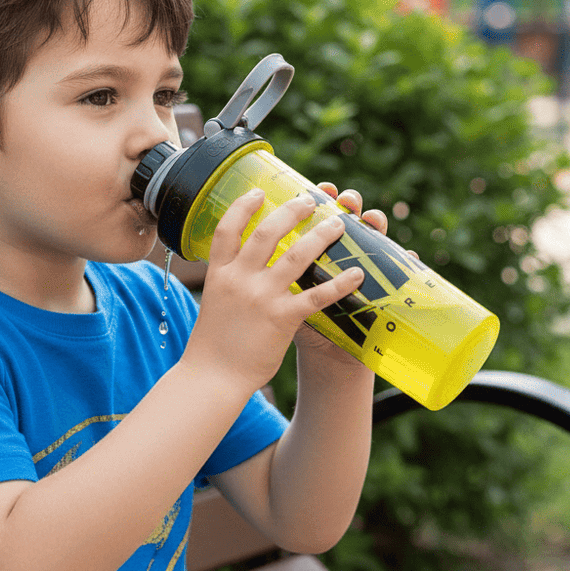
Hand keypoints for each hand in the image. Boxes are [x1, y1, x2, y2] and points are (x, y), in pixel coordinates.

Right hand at [182, 187, 365, 392]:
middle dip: (291, 211)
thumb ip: (229, 284)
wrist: (212, 378)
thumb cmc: (212, 346)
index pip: (227, 230)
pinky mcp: (282, 319)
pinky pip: (317, 296)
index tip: (258, 192)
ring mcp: (261, 298)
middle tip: (310, 199)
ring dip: (320, 235)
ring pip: (296, 255)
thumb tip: (241, 269)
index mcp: (219, 275)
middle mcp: (239, 280)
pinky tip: (357, 274)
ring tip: (338, 223)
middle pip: (266, 233)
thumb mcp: (214, 304)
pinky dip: (340, 284)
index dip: (242, 207)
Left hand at [292, 183, 390, 367]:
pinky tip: (407, 255)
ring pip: (370, 240)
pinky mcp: (378, 293)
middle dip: (346, 203)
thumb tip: (253, 250)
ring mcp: (361, 270)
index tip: (319, 188)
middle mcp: (339, 255)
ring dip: (373, 224)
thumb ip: (275, 275)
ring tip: (372, 218)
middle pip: (346, 219)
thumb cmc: (295, 327)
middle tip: (345, 198)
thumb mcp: (281, 298)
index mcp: (311, 252)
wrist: (322, 361)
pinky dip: (401, 265)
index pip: (319, 216)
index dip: (321, 198)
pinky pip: (392, 277)